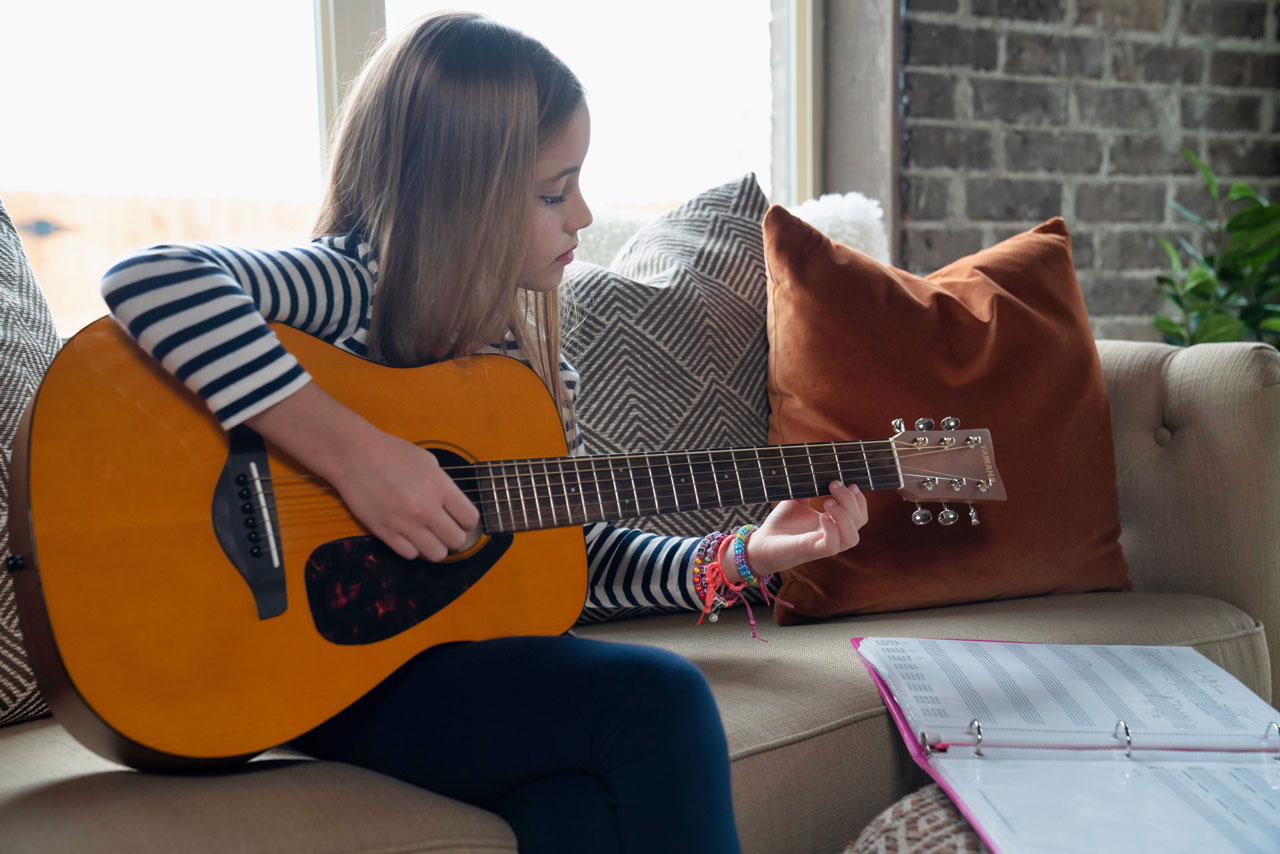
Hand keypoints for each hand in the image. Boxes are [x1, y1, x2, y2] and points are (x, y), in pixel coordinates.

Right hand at [246, 381, 479, 561]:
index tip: (460, 520)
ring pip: (436, 554)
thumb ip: (443, 485)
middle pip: (456, 541)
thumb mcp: (428, 462)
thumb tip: (452, 506)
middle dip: (453, 537)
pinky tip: (407, 535)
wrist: (355, 456)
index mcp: (441, 488)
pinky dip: (412, 548)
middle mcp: (427, 509)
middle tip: (443, 529)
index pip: (470, 519)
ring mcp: (405, 523)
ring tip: (427, 536)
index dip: (467, 522)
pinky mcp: (385, 532)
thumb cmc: (392, 453)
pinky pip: (410, 554)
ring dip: (435, 547)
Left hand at [740, 482, 868, 578]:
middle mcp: (833, 536)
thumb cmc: (780, 524)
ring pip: (852, 538)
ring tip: (829, 502)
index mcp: (834, 524)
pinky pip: (832, 546)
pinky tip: (823, 517)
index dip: (860, 500)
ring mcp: (823, 545)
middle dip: (851, 501)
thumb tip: (817, 468)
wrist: (761, 543)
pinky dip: (832, 530)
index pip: (859, 516)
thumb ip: (809, 487)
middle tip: (833, 484)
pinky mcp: (811, 551)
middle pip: (859, 522)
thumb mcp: (797, 500)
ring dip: (845, 517)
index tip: (850, 484)